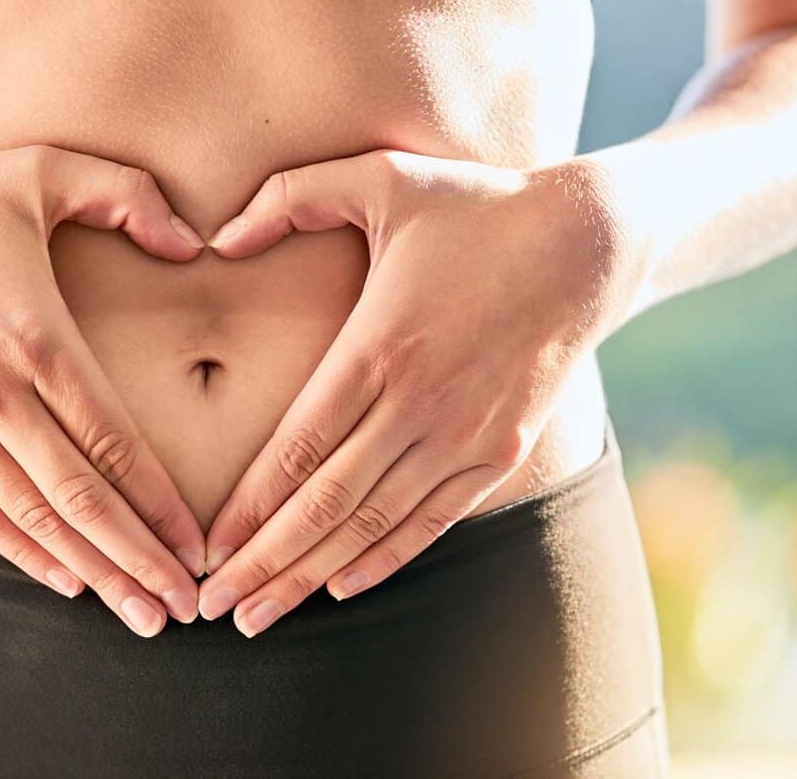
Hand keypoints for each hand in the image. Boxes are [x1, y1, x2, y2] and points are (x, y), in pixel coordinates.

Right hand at [0, 145, 208, 636]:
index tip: (200, 549)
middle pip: (82, 500)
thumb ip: (127, 194)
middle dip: (140, 561)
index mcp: (36, 338)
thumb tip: (193, 243)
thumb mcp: (40, 170)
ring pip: (34, 519)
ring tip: (140, 615)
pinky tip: (67, 580)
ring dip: (92, 572)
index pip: (114, 444)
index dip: (162, 506)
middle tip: (187, 609)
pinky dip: (25, 551)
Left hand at [197, 150, 637, 634]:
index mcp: (378, 347)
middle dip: (264, 564)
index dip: (246, 510)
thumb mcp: (381, 178)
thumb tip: (216, 236)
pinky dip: (385, 557)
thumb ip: (288, 196)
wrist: (592, 243)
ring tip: (259, 618)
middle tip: (213, 610)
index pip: (295, 450)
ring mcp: (465, 436)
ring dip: (312, 576)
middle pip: (325, 505)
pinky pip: (432, 520)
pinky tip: (341, 586)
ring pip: (374, 525)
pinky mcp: (502, 450)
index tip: (204, 551)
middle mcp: (419, 405)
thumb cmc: (476, 206)